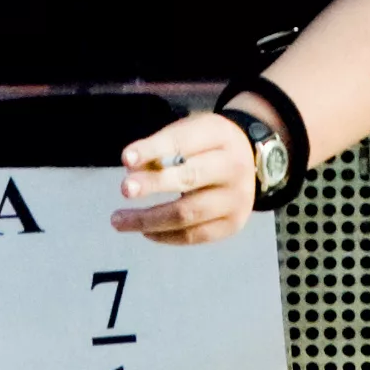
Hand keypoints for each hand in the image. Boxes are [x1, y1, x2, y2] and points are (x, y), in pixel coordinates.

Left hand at [114, 108, 262, 243]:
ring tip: (119, 220)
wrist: (251, 163)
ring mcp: (236, 200)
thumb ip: (161, 148)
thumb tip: (131, 169)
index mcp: (221, 136)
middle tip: (124, 189)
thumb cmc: (208, 146)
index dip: (153, 150)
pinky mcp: (232, 225)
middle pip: (190, 178)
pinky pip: (193, 236)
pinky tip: (145, 231)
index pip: (183, 143)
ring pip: (187, 214)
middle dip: (154, 184)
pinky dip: (164, 235)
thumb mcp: (190, 133)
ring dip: (149, 219)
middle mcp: (234, 168)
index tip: (126, 158)